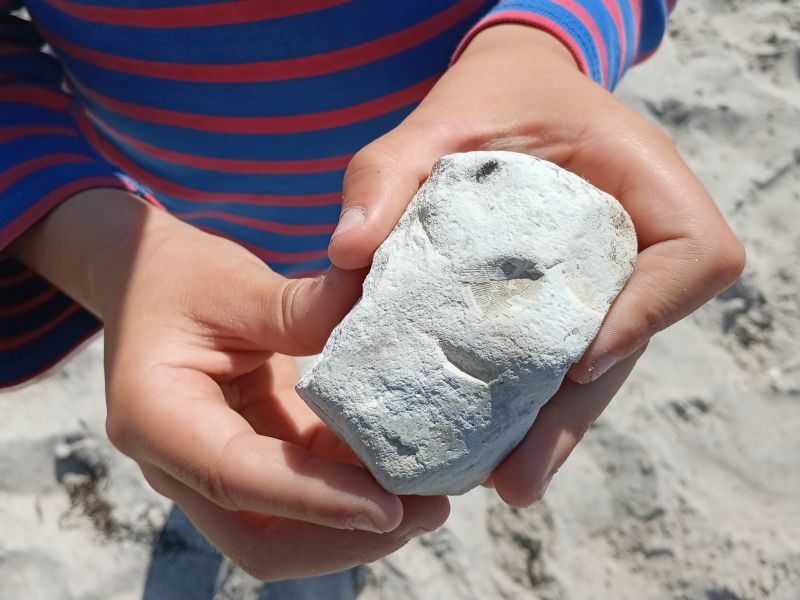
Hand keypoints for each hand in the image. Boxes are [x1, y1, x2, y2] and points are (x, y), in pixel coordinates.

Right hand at [11, 190, 448, 579]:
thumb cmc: (178, 276)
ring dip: (356, 520)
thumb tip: (377, 318)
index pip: (236, 476)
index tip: (389, 507)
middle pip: (262, 540)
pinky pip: (304, 491)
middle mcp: (178, 462)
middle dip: (345, 535)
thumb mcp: (232, 281)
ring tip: (428, 495)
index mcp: (157, 416)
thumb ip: (299, 307)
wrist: (147, 283)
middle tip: (426, 510)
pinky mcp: (249, 459)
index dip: (315, 498)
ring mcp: (213, 470)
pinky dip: (351, 486)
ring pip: (287, 531)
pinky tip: (396, 462)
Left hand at [328, 26, 744, 505]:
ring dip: (550, 428)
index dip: (650, 314)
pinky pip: (558, 356)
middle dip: (576, 413)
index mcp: (643, 179)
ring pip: (596, 364)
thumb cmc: (492, 96)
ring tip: (500, 483)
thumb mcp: (438, 117)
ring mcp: (607, 277)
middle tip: (516, 479)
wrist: (507, 96)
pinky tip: (480, 443)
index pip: (694, 256)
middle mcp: (637, 237)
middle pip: (635, 336)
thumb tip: (347, 253)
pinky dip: (524, 401)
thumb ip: (389, 172)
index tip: (576, 361)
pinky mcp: (569, 300)